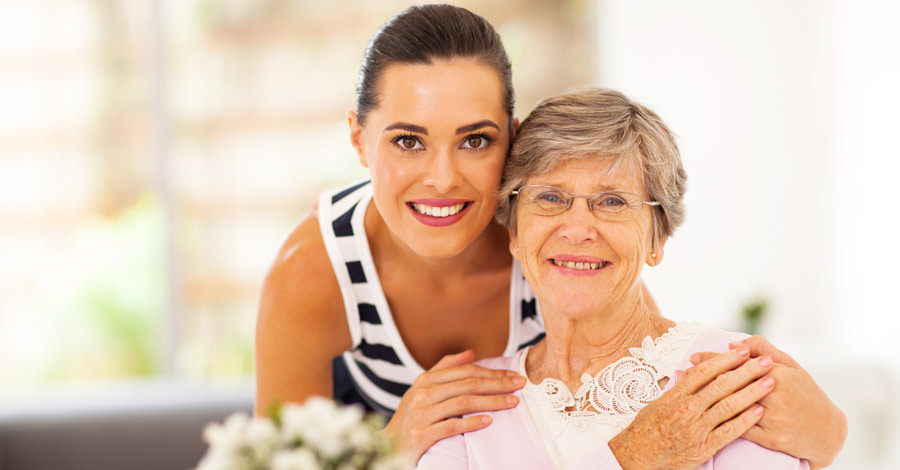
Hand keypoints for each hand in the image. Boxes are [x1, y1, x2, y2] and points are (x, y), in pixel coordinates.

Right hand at [383, 350, 524, 461]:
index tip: (513, 375)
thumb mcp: (423, 390)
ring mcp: (420, 415)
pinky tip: (488, 422)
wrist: (389, 446)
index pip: (465, 371)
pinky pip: (451, 427)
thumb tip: (470, 353)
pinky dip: (471, 423)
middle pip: (467, 385)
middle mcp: (422, 394)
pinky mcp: (420, 435)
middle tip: (519, 385)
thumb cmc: (412, 417)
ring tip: (511, 403)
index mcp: (425, 380)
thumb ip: (445, 369)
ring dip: (491, 402)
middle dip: (497, 384)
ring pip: (462, 403)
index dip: (491, 372)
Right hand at [609, 348, 775, 469]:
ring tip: (769, 382)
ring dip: (751, 392)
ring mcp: (696, 427)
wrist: (637, 456)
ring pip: (729, 405)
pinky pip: (729, 431)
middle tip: (764, 361)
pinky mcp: (703, 446)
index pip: (705, 371)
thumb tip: (686, 372)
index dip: (726, 359)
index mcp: (676, 395)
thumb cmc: (646, 429)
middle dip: (746, 371)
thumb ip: (676, 389)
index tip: (743, 351)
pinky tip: (759, 410)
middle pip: (721, 385)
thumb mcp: (657, 403)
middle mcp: (687, 408)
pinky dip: (745, 419)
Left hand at [690, 335, 847, 468]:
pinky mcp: (772, 439)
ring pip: (733, 407)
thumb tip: (734, 345)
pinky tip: (703, 415)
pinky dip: (720, 421)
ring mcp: (774, 418)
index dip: (714, 359)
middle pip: (732, 384)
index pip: (739, 364)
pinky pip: (740, 429)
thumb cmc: (807, 394)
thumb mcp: (792, 366)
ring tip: (686, 392)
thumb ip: (763, 349)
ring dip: (707, 399)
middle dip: (704, 377)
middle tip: (682, 372)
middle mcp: (775, 395)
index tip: (693, 357)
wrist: (829, 432)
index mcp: (779, 374)